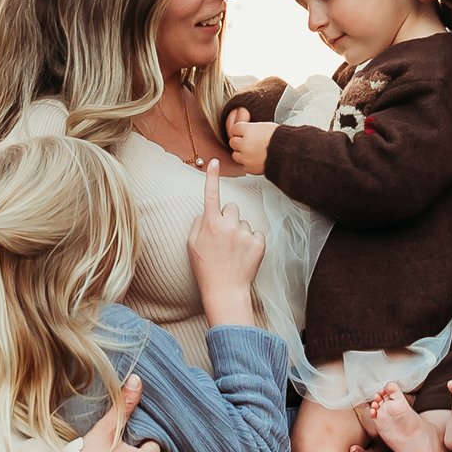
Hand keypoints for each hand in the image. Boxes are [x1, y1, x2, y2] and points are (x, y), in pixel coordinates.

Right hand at [188, 161, 266, 320]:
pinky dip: (251, 242)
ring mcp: (244, 233)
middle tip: (224, 237)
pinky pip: (255, 234)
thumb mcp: (192, 246)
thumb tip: (206, 213)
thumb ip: (198, 224)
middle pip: (231, 207)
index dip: (212, 177)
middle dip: (228, 217)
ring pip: (243, 222)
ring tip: (233, 251)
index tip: (214, 161)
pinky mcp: (258, 243)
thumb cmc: (206, 269)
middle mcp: (228, 225)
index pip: (211, 194)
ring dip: (239, 232)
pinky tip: (244, 255)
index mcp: (210, 223)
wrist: (225, 290)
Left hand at [222, 107, 274, 177]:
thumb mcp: (265, 126)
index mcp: (248, 130)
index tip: (245, 133)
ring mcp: (246, 157)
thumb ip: (251, 128)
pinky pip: (243, 165)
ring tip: (253, 152)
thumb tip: (244, 131)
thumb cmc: (281, 138)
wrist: (289, 152)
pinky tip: (256, 159)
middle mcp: (245, 144)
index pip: (234, 129)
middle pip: (233, 142)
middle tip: (250, 142)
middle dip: (240, 142)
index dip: (241, 131)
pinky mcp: (250, 168)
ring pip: (235, 155)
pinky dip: (248, 163)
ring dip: (242, 153)